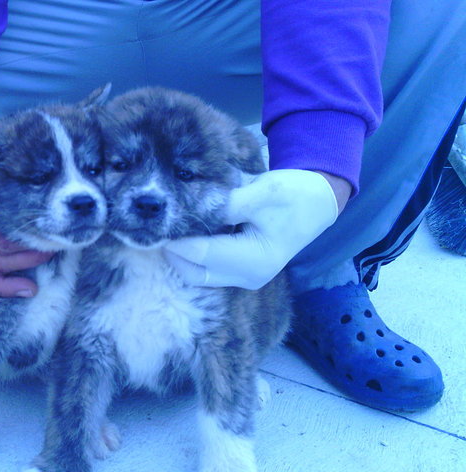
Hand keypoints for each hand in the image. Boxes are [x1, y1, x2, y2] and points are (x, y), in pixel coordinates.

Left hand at [164, 169, 348, 288]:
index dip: (176, 240)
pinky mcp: (239, 274)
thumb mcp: (262, 192)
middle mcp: (248, 277)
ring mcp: (244, 279)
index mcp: (256, 259)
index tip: (157, 223)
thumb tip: (190, 208)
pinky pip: (206, 271)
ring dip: (179, 257)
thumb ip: (225, 204)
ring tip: (166, 231)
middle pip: (194, 272)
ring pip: (197, 275)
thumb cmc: (293, 194)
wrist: (316, 202)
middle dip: (172, 252)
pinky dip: (191, 257)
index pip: (202, 254)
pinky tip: (183, 236)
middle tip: (154, 229)